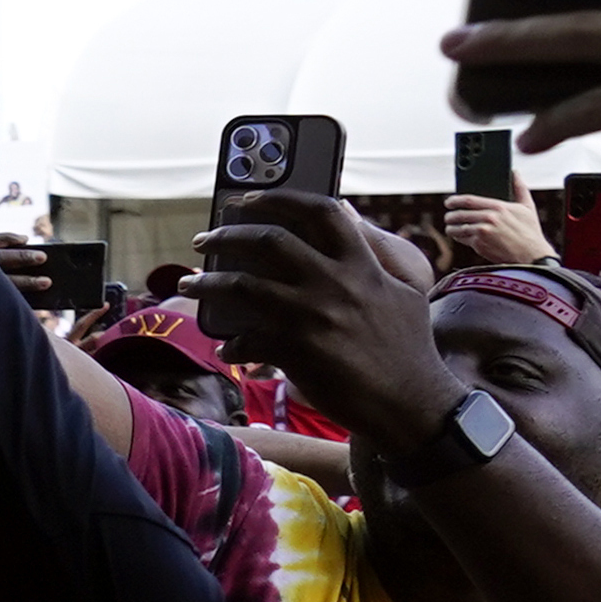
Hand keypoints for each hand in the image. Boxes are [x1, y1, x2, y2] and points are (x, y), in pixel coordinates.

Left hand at [188, 192, 453, 436]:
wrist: (411, 404)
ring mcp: (312, 316)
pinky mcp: (296, 352)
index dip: (279, 198)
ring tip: (190, 284)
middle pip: (268, 241)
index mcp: (362, 263)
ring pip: (243, 286)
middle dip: (227, 234)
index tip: (248, 199)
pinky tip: (228, 349)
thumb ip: (377, 249)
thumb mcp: (406, 288)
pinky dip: (232, 344)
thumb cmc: (408, 346)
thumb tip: (349, 213)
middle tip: (203, 239)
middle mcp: (334, 282)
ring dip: (208, 283)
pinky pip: (247, 339)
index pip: (320, 211)